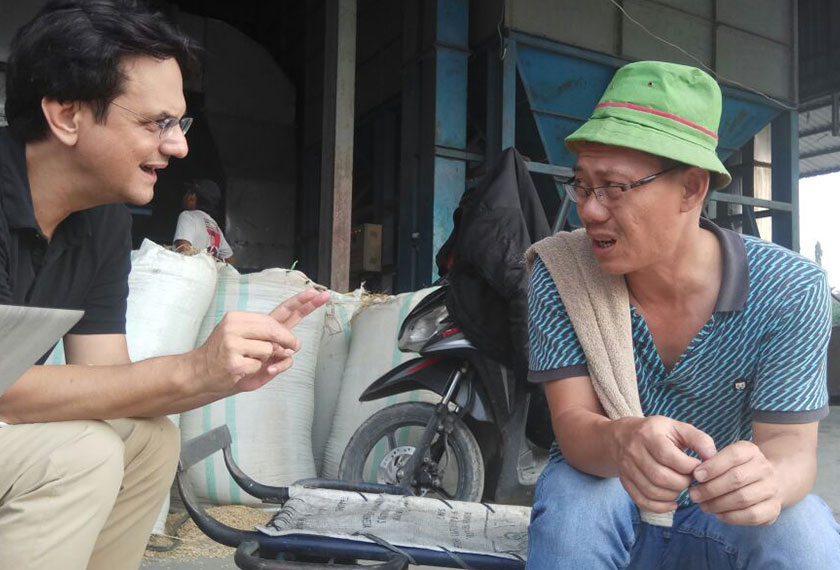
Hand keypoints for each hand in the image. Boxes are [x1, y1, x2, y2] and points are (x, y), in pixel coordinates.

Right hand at [193, 289, 330, 393]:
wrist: (198, 374)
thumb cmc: (228, 360)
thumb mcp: (252, 348)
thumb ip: (274, 345)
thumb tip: (293, 347)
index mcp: (244, 320)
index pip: (278, 310)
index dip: (301, 303)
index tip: (318, 294)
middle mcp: (237, 326)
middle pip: (277, 329)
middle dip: (288, 341)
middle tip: (292, 347)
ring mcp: (233, 342)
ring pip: (271, 350)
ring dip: (267, 361)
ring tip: (248, 362)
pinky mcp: (233, 360)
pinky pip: (260, 366)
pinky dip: (257, 372)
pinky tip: (240, 371)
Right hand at [610, 415, 716, 512]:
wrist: (622, 436)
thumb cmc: (657, 432)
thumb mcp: (677, 427)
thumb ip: (698, 439)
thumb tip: (712, 457)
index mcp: (649, 435)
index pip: (669, 456)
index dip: (689, 466)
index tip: (697, 467)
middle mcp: (634, 451)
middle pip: (660, 476)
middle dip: (682, 483)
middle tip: (690, 480)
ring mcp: (627, 468)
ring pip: (652, 491)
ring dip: (673, 495)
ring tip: (681, 488)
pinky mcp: (625, 482)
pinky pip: (642, 501)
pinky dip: (660, 507)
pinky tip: (672, 502)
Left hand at [689, 440, 781, 525]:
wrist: (768, 481)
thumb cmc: (736, 468)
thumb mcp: (726, 456)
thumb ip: (711, 461)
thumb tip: (696, 474)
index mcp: (751, 451)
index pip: (733, 455)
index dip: (713, 466)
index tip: (696, 475)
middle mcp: (765, 469)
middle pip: (737, 478)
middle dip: (710, 488)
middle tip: (694, 495)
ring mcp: (771, 489)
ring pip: (743, 498)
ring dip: (718, 504)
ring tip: (702, 505)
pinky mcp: (774, 509)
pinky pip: (751, 515)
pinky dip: (731, 516)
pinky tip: (717, 514)